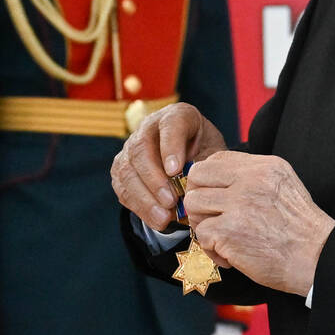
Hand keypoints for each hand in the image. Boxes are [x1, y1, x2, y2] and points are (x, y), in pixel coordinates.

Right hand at [112, 103, 227, 230]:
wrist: (190, 160)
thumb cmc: (205, 154)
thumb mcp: (214, 155)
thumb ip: (205, 166)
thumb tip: (193, 188)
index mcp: (177, 116)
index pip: (170, 125)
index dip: (170, 147)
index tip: (176, 170)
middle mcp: (149, 127)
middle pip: (141, 149)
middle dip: (154, 179)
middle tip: (171, 201)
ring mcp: (131, 148)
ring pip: (127, 171)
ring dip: (145, 197)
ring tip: (164, 217)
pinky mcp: (121, 169)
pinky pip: (123, 188)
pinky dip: (139, 206)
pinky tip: (156, 219)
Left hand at [184, 150, 334, 295]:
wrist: (317, 259)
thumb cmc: (300, 230)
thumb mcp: (284, 187)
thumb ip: (252, 179)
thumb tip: (217, 182)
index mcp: (264, 167)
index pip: (215, 159)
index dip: (206, 180)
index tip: (212, 198)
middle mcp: (250, 180)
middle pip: (197, 176)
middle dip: (198, 199)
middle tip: (210, 219)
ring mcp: (238, 204)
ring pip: (193, 204)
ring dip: (202, 225)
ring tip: (221, 240)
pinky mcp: (229, 231)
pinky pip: (200, 234)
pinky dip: (210, 249)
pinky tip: (229, 257)